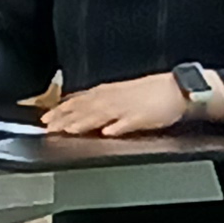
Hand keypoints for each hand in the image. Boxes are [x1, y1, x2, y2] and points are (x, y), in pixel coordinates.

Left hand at [41, 72, 199, 138]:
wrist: (178, 89)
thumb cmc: (151, 93)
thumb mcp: (121, 93)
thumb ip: (102, 101)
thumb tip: (81, 108)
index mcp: (108, 92)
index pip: (79, 101)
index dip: (61, 110)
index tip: (45, 119)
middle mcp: (114, 98)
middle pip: (85, 108)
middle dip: (64, 118)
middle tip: (47, 127)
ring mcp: (129, 107)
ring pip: (102, 114)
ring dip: (84, 122)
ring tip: (68, 129)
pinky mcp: (144, 117)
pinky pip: (130, 122)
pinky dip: (118, 127)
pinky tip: (108, 133)